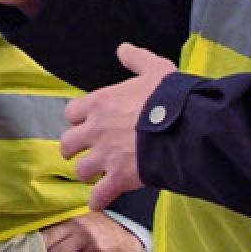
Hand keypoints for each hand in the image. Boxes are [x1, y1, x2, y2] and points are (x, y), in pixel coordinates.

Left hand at [41, 211, 142, 251]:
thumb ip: (65, 232)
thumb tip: (42, 248)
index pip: (44, 228)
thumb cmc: (103, 230)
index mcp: (69, 217)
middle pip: (46, 241)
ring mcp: (85, 238)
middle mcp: (75, 224)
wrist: (131, 232)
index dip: (29, 241)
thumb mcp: (83, 224)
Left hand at [60, 43, 177, 210]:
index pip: (72, 112)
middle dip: (74, 148)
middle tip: (83, 151)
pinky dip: (97, 200)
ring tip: (94, 175)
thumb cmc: (168, 97)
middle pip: (68, 143)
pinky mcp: (118, 178)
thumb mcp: (154, 69)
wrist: (183, 126)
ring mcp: (105, 156)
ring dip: (87, 173)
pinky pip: (99, 194)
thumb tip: (123, 48)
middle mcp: (95, 130)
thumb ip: (136, 59)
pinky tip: (98, 202)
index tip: (86, 122)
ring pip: (81, 170)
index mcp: (100, 103)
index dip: (79, 119)